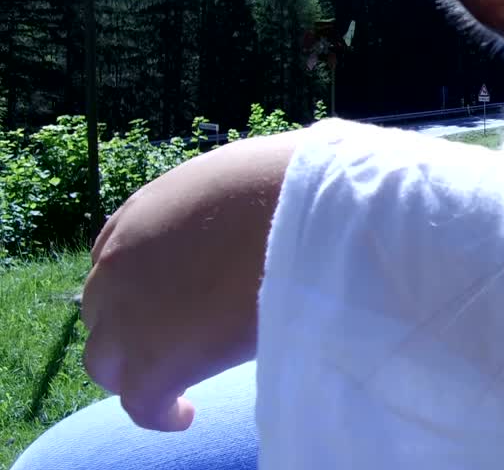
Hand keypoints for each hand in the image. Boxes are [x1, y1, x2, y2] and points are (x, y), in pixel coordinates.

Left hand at [80, 130, 300, 430]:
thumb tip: (259, 209)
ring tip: (176, 384)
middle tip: (178, 340)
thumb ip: (226, 200)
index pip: (116, 257)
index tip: (174, 298)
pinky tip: (185, 414)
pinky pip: (141, 402)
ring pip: (106, 358)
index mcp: (142, 214)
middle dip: (133, 326)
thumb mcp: (245, 175)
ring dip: (135, 370)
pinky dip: (160, 411)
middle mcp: (122, 261)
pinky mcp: (153, 362)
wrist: (315, 213)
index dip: (142, 284)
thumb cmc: (298, 185)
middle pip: (103, 309)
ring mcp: (129, 313)